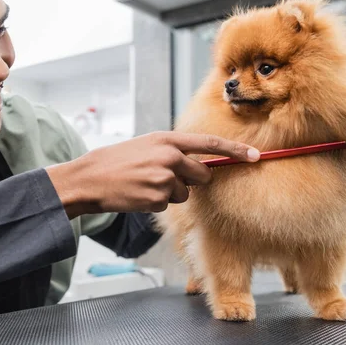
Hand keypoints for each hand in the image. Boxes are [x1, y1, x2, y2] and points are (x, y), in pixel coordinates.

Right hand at [46, 132, 259, 217]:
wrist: (90, 178)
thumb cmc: (117, 160)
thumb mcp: (146, 145)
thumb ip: (172, 150)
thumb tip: (197, 165)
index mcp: (167, 139)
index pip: (209, 144)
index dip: (234, 151)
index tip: (255, 155)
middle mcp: (169, 156)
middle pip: (202, 175)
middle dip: (192, 181)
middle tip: (167, 178)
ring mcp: (163, 178)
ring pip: (184, 194)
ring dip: (169, 193)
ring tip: (144, 184)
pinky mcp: (156, 198)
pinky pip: (168, 205)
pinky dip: (155, 203)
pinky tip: (138, 194)